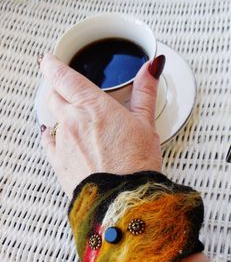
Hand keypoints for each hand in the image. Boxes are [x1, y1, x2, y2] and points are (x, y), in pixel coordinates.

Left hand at [40, 54, 164, 197]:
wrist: (123, 201)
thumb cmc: (136, 166)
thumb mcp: (146, 124)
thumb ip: (144, 92)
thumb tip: (152, 68)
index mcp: (92, 106)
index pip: (62, 76)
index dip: (52, 65)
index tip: (50, 60)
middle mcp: (72, 121)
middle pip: (54, 95)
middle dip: (59, 89)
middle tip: (68, 90)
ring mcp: (62, 142)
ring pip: (52, 117)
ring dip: (60, 114)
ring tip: (78, 121)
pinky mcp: (58, 162)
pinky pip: (47, 141)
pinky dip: (52, 135)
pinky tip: (60, 136)